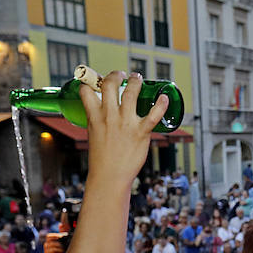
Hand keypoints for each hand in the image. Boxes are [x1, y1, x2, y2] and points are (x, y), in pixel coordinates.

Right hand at [43, 232, 66, 252]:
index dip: (54, 235)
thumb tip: (67, 235)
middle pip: (52, 242)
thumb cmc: (56, 252)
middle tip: (63, 246)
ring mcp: (46, 251)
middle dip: (59, 244)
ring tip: (63, 251)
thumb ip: (60, 240)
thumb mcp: (57, 245)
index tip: (61, 236)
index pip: (48, 236)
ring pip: (54, 248)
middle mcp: (46, 245)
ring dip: (61, 250)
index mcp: (48, 241)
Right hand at [79, 71, 167, 186]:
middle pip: (110, 85)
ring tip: (137, 78)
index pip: (87, 91)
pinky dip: (161, 104)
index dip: (90, 82)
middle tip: (121, 75)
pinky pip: (154, 115)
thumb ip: (98, 120)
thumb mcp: (94, 134)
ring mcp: (126, 123)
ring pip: (132, 93)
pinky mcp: (141, 132)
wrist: (109, 176)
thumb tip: (103, 112)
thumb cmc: (102, 158)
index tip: (95, 81)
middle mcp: (109, 116)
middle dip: (115, 75)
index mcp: (94, 117)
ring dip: (136, 81)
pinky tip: (164, 97)